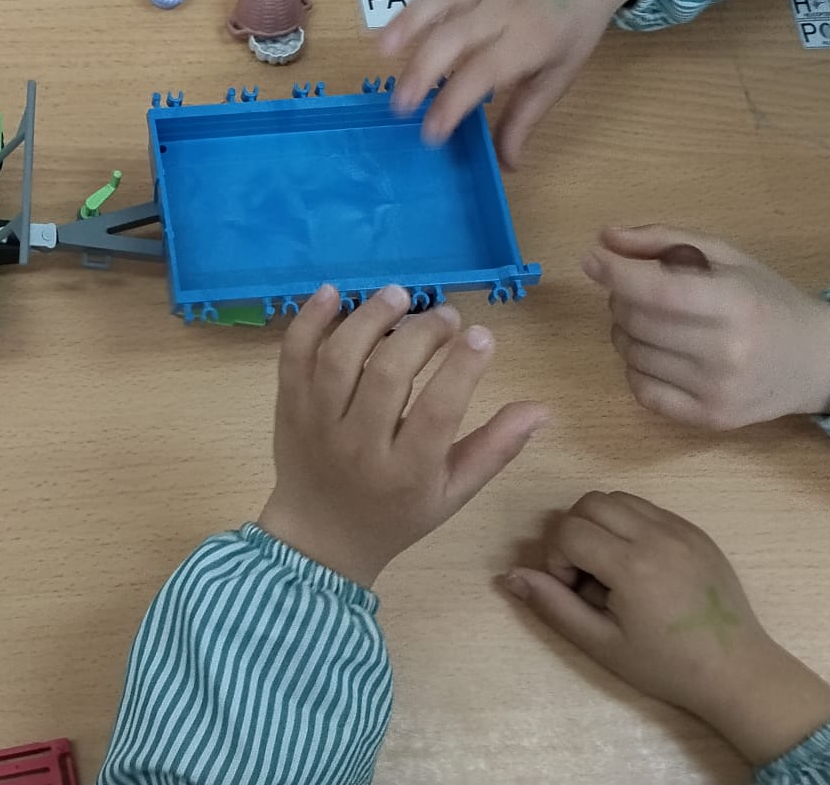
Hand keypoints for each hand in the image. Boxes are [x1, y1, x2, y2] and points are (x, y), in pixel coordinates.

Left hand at [255, 284, 545, 586]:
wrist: (320, 537)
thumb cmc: (396, 514)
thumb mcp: (452, 493)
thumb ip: (495, 449)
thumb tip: (541, 407)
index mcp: (407, 472)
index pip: (438, 411)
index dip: (462, 368)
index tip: (482, 333)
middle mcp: (358, 445)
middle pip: (387, 375)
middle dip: (421, 335)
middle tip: (446, 315)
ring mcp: (317, 423)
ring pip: (339, 359)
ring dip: (369, 319)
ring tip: (399, 295)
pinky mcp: (288, 405)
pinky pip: (293, 356)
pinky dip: (308, 320)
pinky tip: (333, 292)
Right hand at [377, 0, 638, 164]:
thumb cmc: (574, 23)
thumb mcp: (560, 73)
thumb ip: (526, 116)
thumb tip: (507, 165)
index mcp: (529, 39)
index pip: (483, 73)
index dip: (453, 103)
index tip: (431, 134)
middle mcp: (501, 7)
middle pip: (452, 37)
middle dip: (421, 71)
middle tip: (399, 105)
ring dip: (406, 23)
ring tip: (382, 53)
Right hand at [505, 493, 829, 765]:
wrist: (737, 671)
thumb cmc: (666, 665)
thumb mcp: (602, 644)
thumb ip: (553, 606)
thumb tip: (508, 576)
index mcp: (632, 566)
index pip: (569, 531)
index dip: (558, 558)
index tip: (576, 590)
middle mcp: (657, 536)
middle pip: (589, 503)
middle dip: (576, 533)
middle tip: (589, 574)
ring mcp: (681, 529)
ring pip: (617, 498)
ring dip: (602, 524)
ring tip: (613, 566)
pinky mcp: (696, 531)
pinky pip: (648, 508)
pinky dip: (630, 525)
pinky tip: (640, 564)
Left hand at [583, 226, 829, 428]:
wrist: (820, 362)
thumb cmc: (767, 300)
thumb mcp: (727, 257)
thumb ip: (665, 241)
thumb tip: (605, 238)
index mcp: (735, 303)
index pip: (656, 291)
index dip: (615, 273)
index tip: (592, 258)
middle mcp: (727, 351)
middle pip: (636, 321)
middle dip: (622, 298)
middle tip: (638, 291)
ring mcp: (717, 390)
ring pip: (633, 354)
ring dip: (628, 332)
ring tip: (656, 323)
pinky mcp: (711, 418)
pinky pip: (642, 390)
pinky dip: (637, 368)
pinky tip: (660, 354)